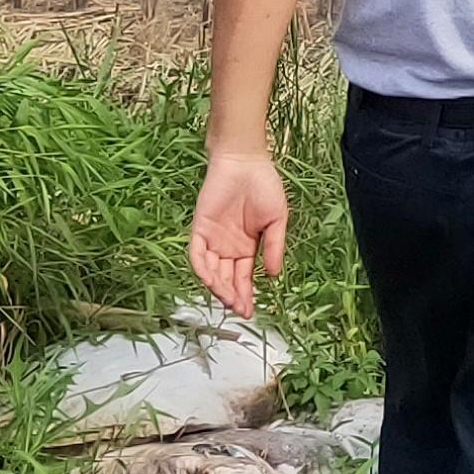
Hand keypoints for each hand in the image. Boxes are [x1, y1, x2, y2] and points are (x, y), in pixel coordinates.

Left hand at [190, 147, 289, 315]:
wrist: (246, 162)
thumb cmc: (265, 186)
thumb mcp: (277, 220)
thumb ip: (274, 247)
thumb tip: (274, 275)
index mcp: (247, 247)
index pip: (244, 277)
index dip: (246, 294)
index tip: (250, 311)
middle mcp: (227, 247)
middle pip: (227, 279)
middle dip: (232, 296)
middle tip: (239, 309)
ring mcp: (212, 239)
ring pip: (211, 271)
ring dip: (218, 287)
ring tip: (228, 299)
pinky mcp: (199, 229)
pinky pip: (197, 254)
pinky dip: (202, 269)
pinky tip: (211, 281)